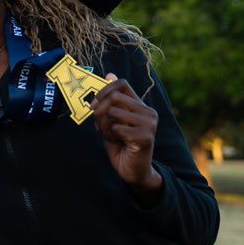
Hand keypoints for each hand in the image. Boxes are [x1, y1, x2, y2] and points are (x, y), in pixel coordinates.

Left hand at [91, 74, 162, 205]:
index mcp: (141, 106)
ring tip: (111, 135)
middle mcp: (148, 112)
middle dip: (99, 111)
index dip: (103, 91)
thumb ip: (110, 100)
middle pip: (114, 97)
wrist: (132, 170)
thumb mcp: (111, 119)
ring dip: (104, 125)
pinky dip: (111, 136)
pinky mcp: (146, 137)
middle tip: (100, 125)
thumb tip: (109, 74)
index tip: (94, 105)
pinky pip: (116, 128)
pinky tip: (118, 143)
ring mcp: (149, 124)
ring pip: (113, 112)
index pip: (121, 84)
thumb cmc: (120, 144)